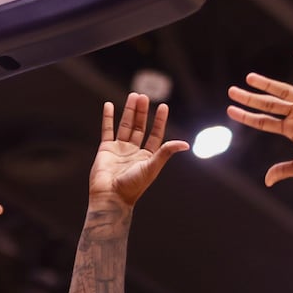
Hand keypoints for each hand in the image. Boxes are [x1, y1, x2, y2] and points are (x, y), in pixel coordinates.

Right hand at [89, 93, 188, 207]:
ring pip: (126, 126)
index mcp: (148, 157)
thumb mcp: (152, 166)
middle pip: (140, 127)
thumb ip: (166, 152)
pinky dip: (108, 118)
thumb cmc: (133, 185)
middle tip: (144, 96)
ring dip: (129, 111)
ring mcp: (120, 149)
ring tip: (133, 96)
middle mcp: (134, 152)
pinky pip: (107, 130)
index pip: (156, 134)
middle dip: (143, 112)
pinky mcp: (106, 149)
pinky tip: (109, 105)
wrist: (111, 196)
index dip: (160, 121)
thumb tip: (186, 144)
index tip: (163, 106)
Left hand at [227, 45, 292, 186]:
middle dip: (250, 98)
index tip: (231, 110)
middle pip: (269, 104)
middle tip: (232, 91)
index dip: (247, 117)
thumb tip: (267, 180)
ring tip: (250, 78)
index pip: (264, 122)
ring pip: (285, 91)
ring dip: (268, 84)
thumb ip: (286, 169)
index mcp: (291, 130)